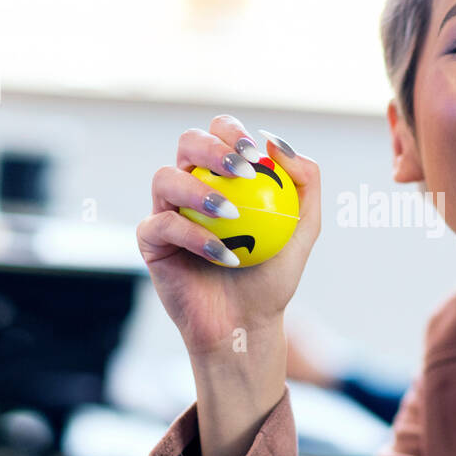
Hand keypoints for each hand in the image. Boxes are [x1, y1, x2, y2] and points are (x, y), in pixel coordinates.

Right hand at [136, 115, 320, 355]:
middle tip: (242, 171)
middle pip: (188, 142)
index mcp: (222, 175)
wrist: (246, 323)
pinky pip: (162, 225)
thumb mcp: (304, 226)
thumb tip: (276, 141)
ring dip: (199, 190)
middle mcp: (191, 185)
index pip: (220, 133)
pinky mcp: (150, 240)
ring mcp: (166, 210)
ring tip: (232, 215)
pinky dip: (194, 236)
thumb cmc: (274, 274)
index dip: (233, 132)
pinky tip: (222, 254)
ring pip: (165, 177)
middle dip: (212, 147)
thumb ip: (304, 180)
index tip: (256, 153)